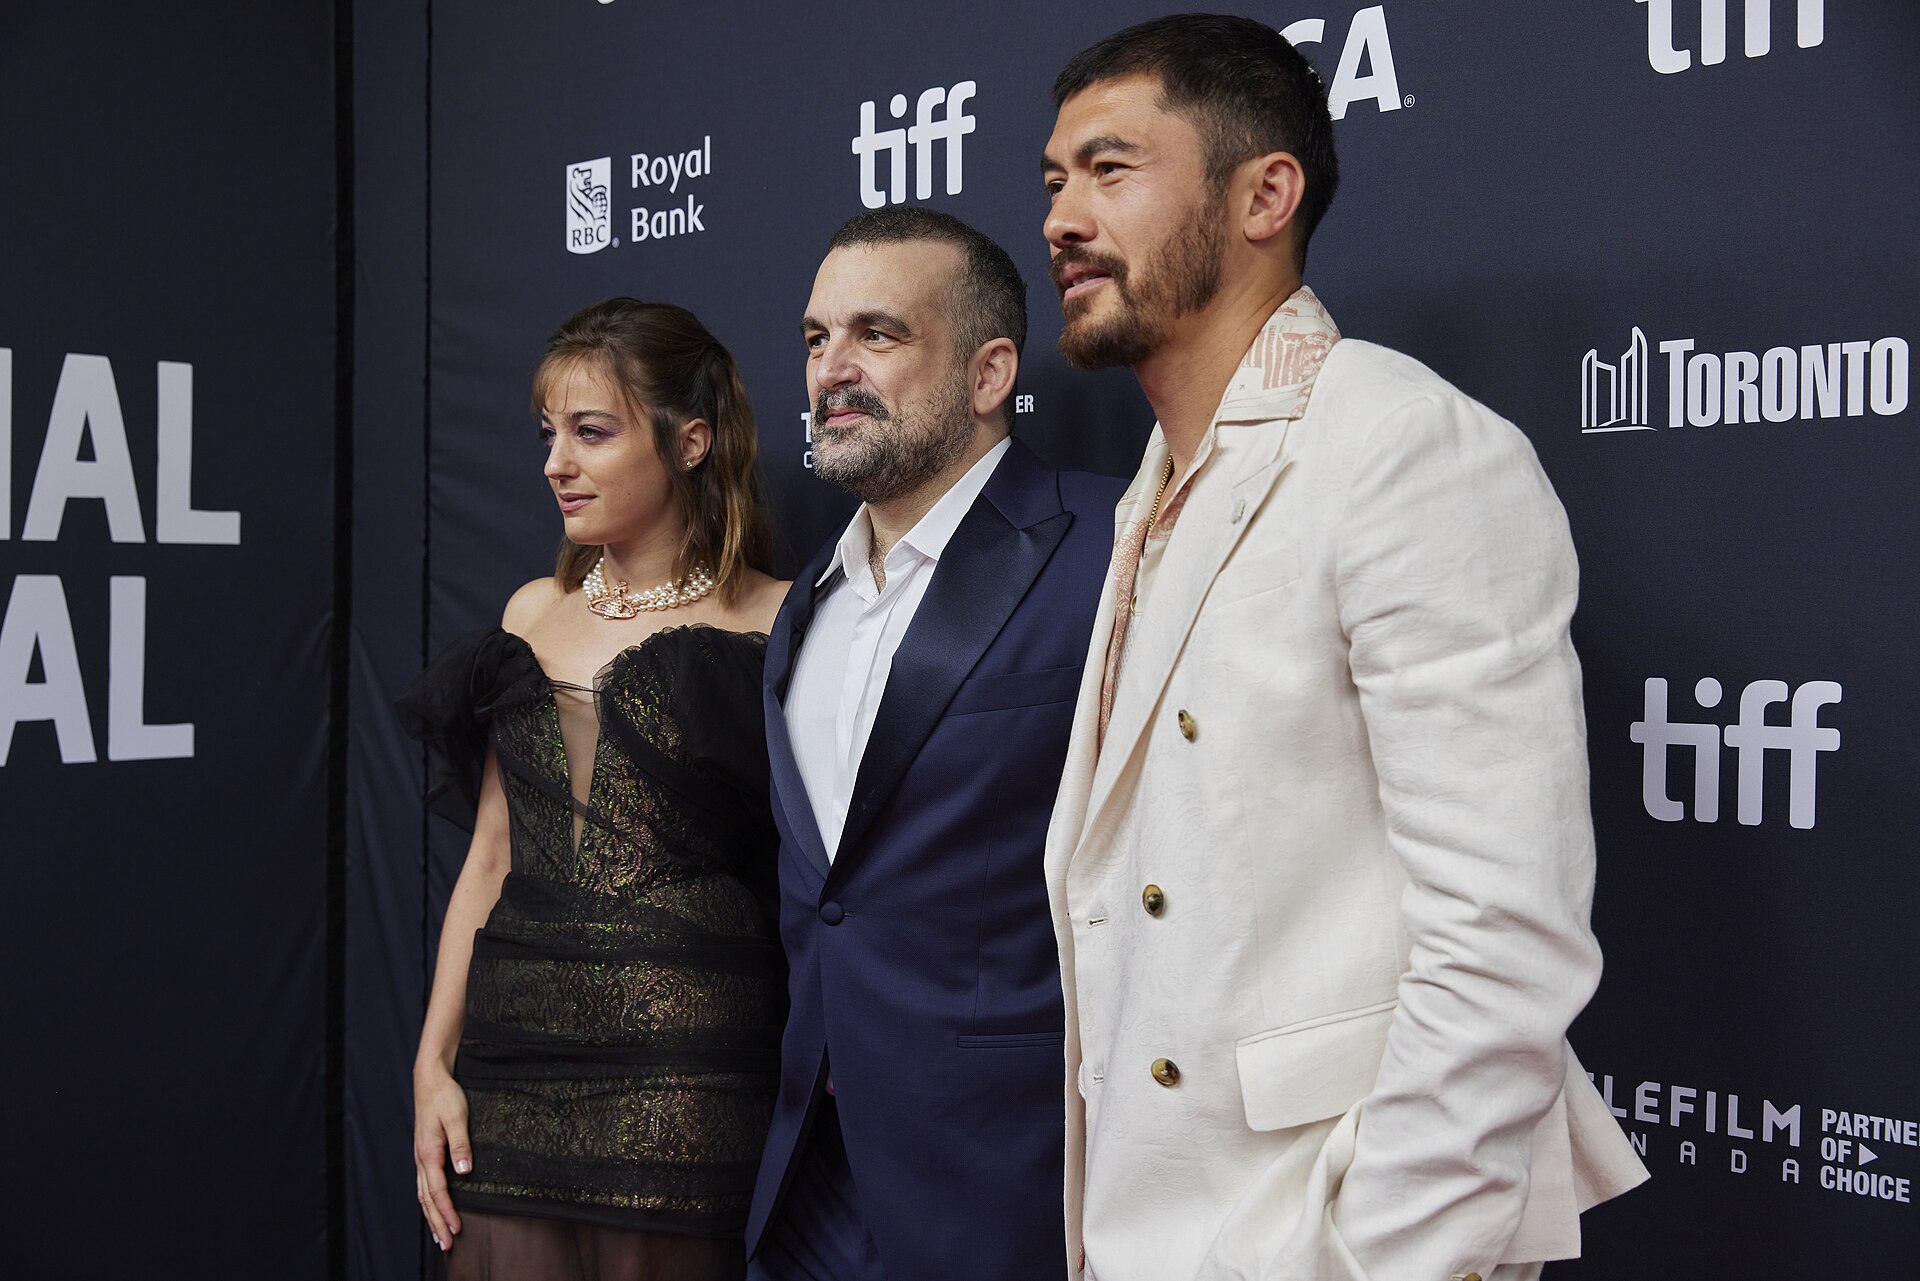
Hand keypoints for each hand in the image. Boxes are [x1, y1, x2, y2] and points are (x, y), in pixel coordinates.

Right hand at [413, 1066, 472, 1251]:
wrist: (430, 1080)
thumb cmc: (445, 1097)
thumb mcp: (457, 1118)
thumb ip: (461, 1145)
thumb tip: (465, 1172)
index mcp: (429, 1153)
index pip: (437, 1191)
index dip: (447, 1212)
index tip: (457, 1230)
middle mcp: (421, 1159)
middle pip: (427, 1200)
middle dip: (437, 1223)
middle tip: (447, 1245)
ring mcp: (421, 1157)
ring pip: (423, 1195)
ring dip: (431, 1216)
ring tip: (439, 1236)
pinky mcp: (424, 1153)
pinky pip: (424, 1185)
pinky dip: (428, 1203)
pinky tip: (433, 1209)